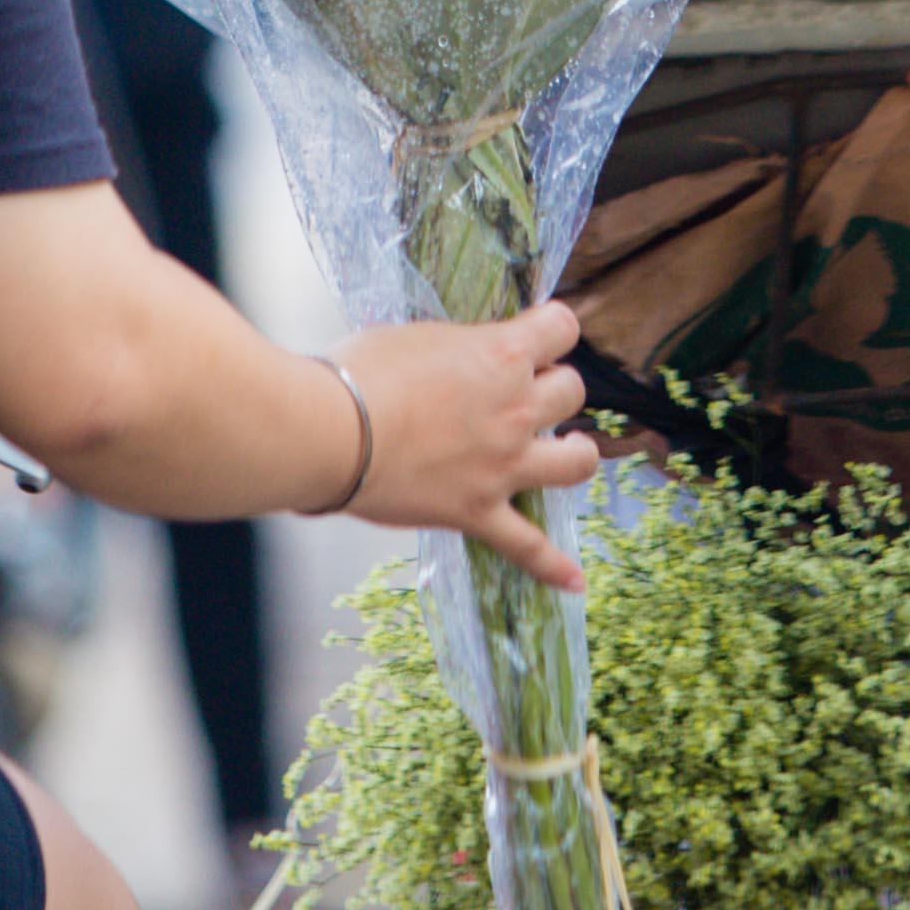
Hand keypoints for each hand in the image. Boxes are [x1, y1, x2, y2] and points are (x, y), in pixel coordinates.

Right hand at [332, 304, 597, 584]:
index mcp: (501, 355)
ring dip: (577, 453)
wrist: (332, 432)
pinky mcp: (478, 512)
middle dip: (553, 386)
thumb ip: (452, 348)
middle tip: (524, 393)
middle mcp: (515, 409)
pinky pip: (527, 546)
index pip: (561, 328)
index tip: (536, 337)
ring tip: (567, 450)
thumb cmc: (360, 374)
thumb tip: (451, 357)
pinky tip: (574, 582)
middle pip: (572, 391)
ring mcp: (503, 466)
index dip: (551, 330)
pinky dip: (552, 566)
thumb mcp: (413, 337)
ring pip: (577, 462)